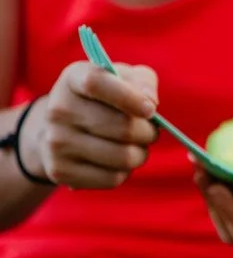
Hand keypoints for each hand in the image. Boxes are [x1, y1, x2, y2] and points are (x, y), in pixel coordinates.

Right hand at [22, 61, 158, 188]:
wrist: (58, 129)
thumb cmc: (105, 99)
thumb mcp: (123, 78)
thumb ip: (143, 82)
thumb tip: (150, 103)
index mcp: (74, 79)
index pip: (96, 83)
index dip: (129, 97)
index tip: (151, 110)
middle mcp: (59, 109)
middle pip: (123, 128)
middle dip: (149, 132)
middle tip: (151, 131)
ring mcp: (56, 142)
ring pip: (123, 157)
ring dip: (141, 154)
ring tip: (136, 146)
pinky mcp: (60, 171)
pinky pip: (113, 178)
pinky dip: (125, 171)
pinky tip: (117, 161)